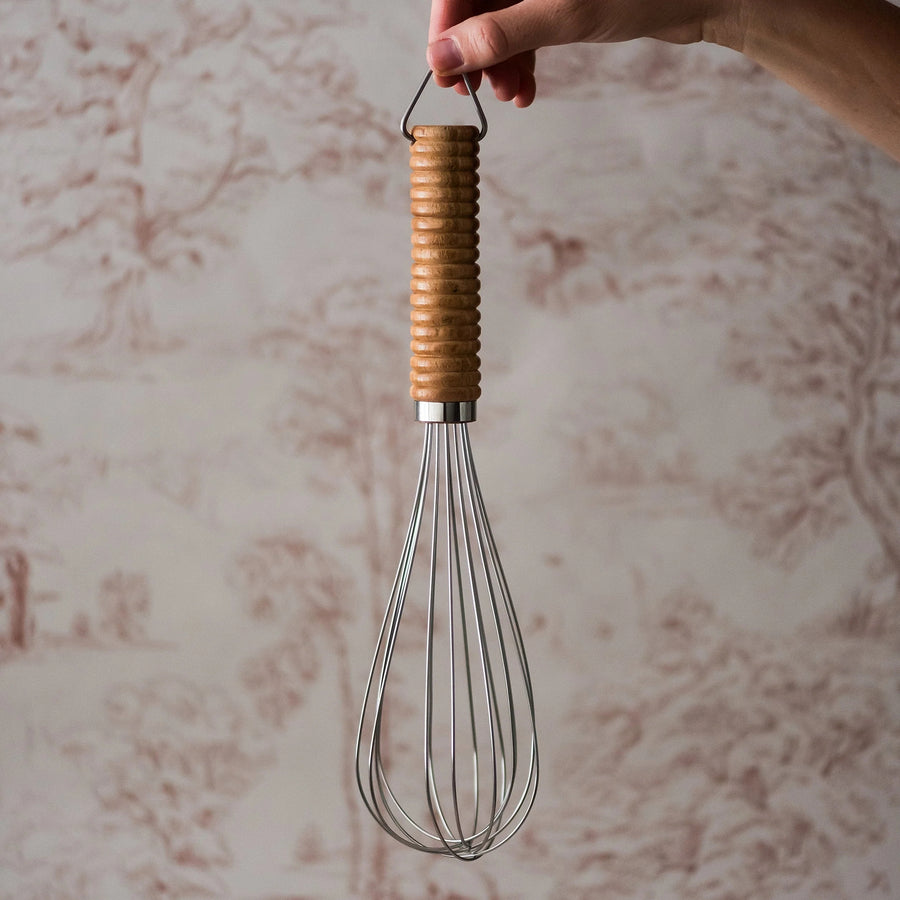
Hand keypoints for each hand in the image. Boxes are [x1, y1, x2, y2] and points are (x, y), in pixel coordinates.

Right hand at [427, 0, 729, 106]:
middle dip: (477, 53)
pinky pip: (526, 27)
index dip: (447, 29)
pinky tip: (526, 89)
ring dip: (500, 63)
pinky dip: (523, 60)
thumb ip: (499, 35)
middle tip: (479, 92)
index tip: (445, 72)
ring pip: (501, 20)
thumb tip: (446, 56)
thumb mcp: (562, 15)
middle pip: (477, 4)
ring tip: (512, 95)